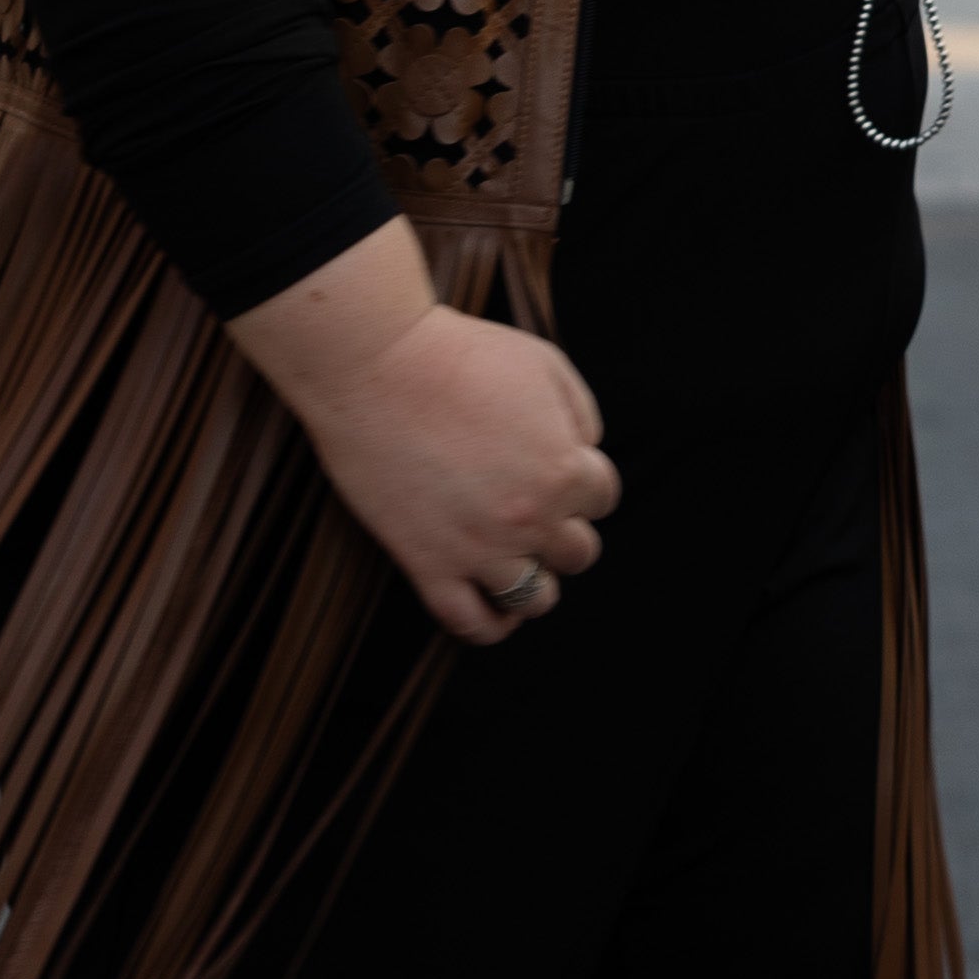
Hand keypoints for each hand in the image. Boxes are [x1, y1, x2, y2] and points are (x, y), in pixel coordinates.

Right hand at [229, 219, 618, 646]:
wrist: (374, 363)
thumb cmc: (458, 353)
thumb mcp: (544, 364)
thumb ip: (581, 415)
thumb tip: (585, 451)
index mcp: (564, 469)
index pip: (604, 497)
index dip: (580, 478)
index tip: (547, 461)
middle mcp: (531, 518)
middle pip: (578, 552)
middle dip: (560, 528)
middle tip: (525, 503)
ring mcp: (480, 549)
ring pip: (536, 599)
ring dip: (533, 579)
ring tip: (511, 556)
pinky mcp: (428, 566)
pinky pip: (473, 625)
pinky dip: (491, 624)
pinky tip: (489, 601)